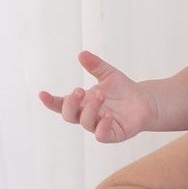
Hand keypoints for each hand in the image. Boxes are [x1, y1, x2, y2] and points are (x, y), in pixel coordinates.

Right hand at [38, 51, 154, 143]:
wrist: (145, 101)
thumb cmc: (123, 90)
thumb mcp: (108, 74)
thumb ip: (95, 65)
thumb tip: (82, 54)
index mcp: (82, 102)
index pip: (62, 104)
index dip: (51, 101)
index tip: (42, 94)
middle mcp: (88, 115)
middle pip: (70, 115)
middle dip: (71, 103)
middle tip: (79, 90)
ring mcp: (99, 126)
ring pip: (86, 123)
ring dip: (90, 108)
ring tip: (101, 95)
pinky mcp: (113, 134)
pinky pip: (102, 135)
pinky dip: (103, 126)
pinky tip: (108, 114)